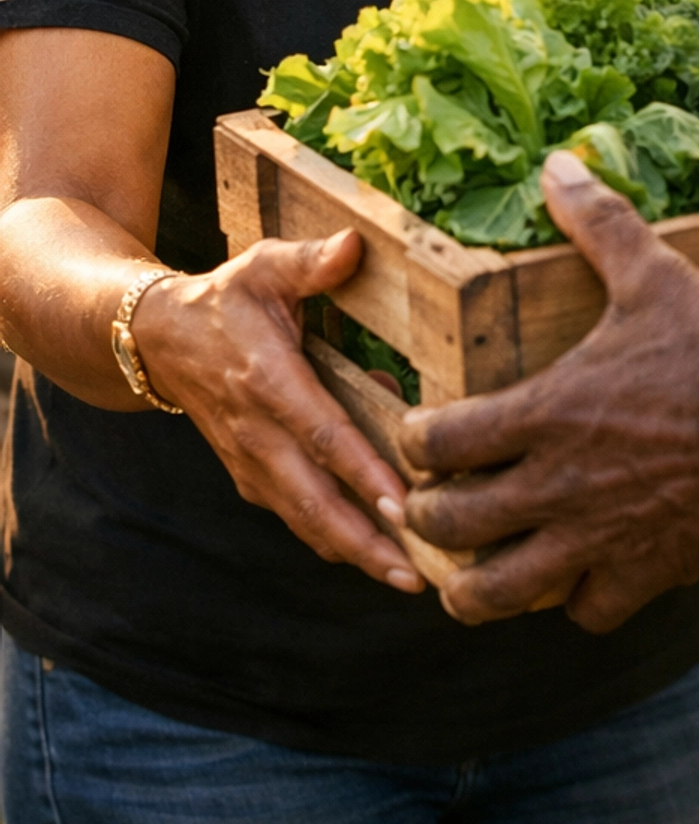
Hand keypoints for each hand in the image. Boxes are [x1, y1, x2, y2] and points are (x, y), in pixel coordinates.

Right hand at [133, 231, 423, 593]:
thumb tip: (353, 245)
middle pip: (315, 501)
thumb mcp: (263, 266)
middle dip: (365, 541)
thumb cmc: (225, 299)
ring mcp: (252, 462)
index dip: (362, 472)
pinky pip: (296, 515)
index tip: (404, 504)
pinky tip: (377, 555)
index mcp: (269, 381)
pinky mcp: (253, 476)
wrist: (157, 341)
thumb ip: (309, 261)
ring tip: (409, 578)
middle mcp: (258, 433)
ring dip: (355, 552)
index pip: (322, 434)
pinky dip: (334, 539)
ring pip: (306, 520)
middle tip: (417, 573)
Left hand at [399, 151, 698, 627]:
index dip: (415, 439)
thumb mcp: (658, 275)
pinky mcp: (643, 575)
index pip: (435, 443)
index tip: (421, 430)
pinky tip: (575, 577)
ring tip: (470, 570)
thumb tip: (557, 165)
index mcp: (545, 413)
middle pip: (446, 525)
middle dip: (425, 515)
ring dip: (472, 584)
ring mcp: (596, 540)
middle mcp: (555, 486)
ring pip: (497, 593)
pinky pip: (582, 612)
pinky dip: (569, 600)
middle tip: (431, 501)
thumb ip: (599, 223)